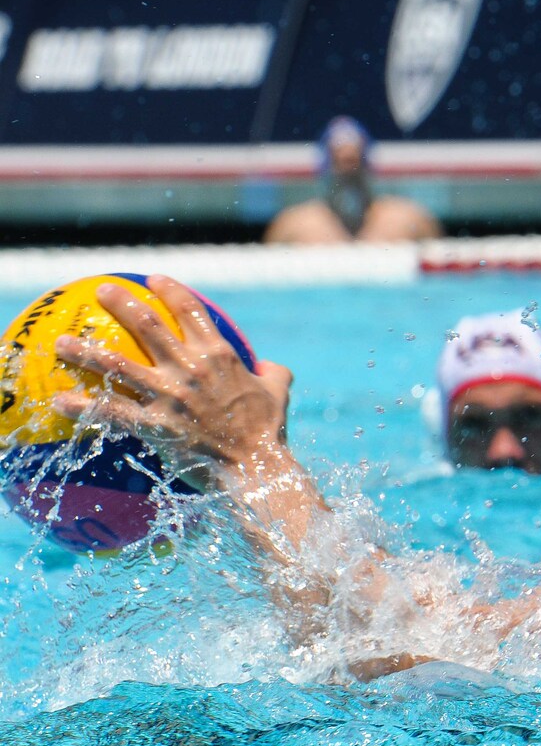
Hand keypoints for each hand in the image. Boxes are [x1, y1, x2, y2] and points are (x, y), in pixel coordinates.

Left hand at [53, 275, 294, 491]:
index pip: (189, 310)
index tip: (153, 279)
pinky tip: (58, 401)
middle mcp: (190, 368)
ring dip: (86, 352)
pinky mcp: (154, 425)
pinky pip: (111, 411)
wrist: (256, 466)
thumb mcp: (278, 392)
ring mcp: (169, 396)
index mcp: (220, 355)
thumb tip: (269, 366)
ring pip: (118, 365)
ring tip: (63, 343)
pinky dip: (83, 405)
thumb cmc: (268, 431)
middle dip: (121, 303)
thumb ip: (273, 373)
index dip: (169, 290)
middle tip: (102, 291)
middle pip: (147, 325)